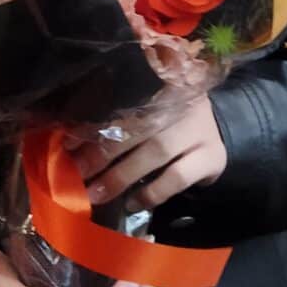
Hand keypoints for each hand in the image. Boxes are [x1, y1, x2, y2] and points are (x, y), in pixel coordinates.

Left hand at [68, 97, 226, 215]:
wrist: (218, 133)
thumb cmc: (170, 122)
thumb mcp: (150, 110)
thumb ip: (120, 120)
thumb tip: (73, 144)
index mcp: (161, 84)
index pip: (124, 102)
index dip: (94, 122)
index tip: (67, 143)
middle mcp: (182, 102)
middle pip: (138, 126)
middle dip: (103, 152)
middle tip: (77, 172)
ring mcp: (200, 130)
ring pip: (157, 150)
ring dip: (122, 175)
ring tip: (97, 193)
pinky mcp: (211, 158)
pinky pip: (177, 177)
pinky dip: (152, 192)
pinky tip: (132, 202)